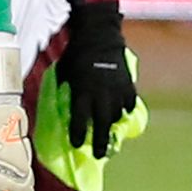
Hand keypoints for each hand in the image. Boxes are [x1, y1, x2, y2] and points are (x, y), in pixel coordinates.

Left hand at [57, 0, 140, 157]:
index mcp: (82, 93)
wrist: (99, 35)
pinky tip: (122, 111)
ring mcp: (116, 90)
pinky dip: (125, 108)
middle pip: (101, 125)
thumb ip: (65, 89)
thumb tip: (61, 102)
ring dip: (111, 124)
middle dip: (99, 142)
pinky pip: (129, 102)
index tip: (76, 145)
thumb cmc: (76, 53)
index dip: (77, 135)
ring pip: (116, 115)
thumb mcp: (64, 72)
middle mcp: (100, 96)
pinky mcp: (128, 84)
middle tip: (99, 155)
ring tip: (108, 130)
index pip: (79, 121)